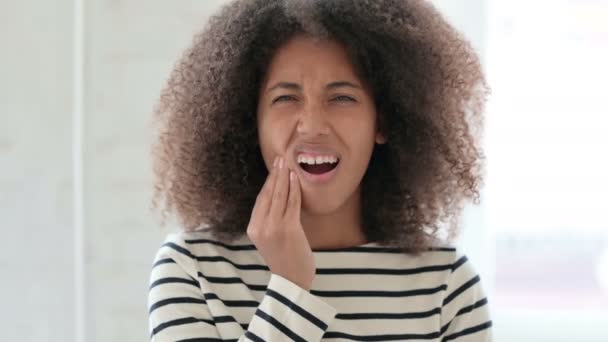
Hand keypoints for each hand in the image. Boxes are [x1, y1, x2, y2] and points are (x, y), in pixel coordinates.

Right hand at [246, 156, 315, 290]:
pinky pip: (292, 203)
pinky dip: (294, 188)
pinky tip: (295, 178)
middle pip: (268, 194)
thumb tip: (279, 198)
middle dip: (275, 174)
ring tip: (287, 163)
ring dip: (284, 177)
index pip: (261, 199)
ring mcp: (273, 227)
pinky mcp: (289, 229)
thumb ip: (270, 221)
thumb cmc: (285, 259)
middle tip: (280, 158)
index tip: (274, 168)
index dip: (268, 182)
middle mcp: (260, 226)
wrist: (292, 281)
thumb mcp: (269, 239)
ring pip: (279, 195)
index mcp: (253, 228)